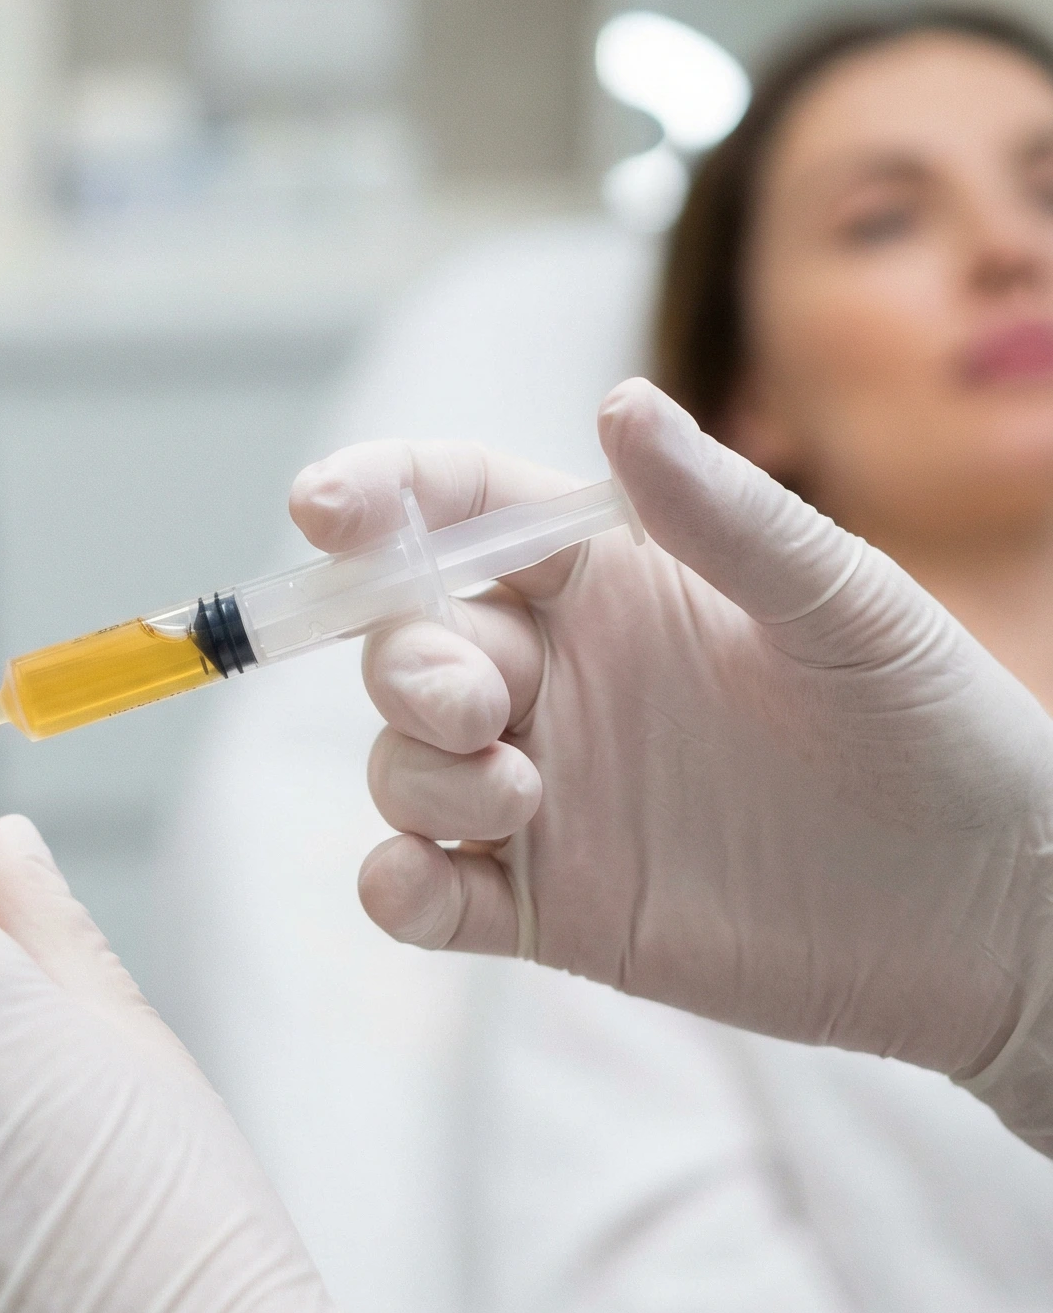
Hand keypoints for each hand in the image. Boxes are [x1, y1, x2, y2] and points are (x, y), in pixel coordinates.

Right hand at [290, 379, 1052, 1151]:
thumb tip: (620, 401)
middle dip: (404, 658)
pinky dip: (394, 885)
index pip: (459, 510)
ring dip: (416, 769)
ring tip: (520, 796)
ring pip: (399, 761)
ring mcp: (544, 793)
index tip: (325, 507)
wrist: (990, 910)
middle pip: (404, 639)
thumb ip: (722, 514)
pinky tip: (439, 885)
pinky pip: (418, 892)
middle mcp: (558, 675)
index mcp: (609, 576)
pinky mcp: (548, 907)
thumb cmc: (933, 725)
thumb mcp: (841, 602)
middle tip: (476, 700)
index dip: (379, 496)